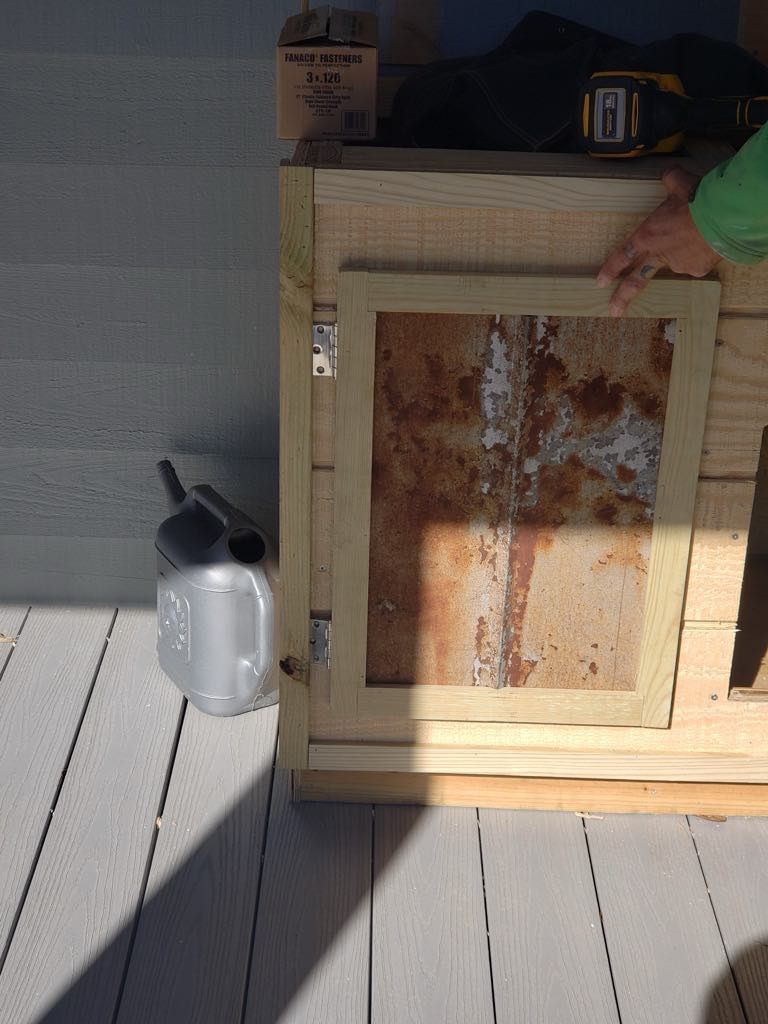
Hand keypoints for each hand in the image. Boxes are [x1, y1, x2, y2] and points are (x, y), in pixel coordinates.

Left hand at [596, 166, 720, 316]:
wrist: (726, 216)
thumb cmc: (699, 199)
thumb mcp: (680, 184)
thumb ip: (671, 181)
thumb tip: (669, 175)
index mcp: (648, 235)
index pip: (623, 255)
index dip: (610, 269)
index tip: (600, 282)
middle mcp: (660, 254)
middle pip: (637, 280)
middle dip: (623, 297)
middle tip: (614, 311)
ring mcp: (678, 265)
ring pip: (676, 261)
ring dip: (684, 251)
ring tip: (698, 235)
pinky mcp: (698, 270)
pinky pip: (697, 262)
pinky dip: (702, 253)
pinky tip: (710, 241)